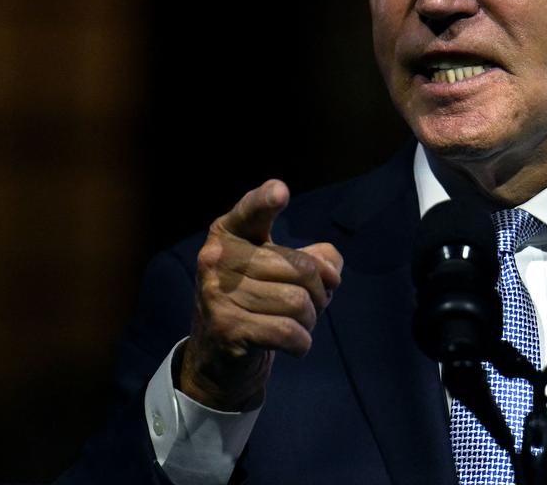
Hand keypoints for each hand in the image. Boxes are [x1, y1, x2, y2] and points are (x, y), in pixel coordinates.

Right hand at [179, 179, 342, 410]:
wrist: (218, 355)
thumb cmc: (258, 300)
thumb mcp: (281, 270)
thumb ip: (315, 258)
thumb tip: (330, 269)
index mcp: (229, 232)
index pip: (251, 211)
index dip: (266, 200)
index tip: (281, 191)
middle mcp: (216, 257)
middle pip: (301, 268)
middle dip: (320, 292)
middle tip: (312, 303)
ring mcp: (217, 293)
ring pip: (298, 302)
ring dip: (310, 320)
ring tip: (298, 323)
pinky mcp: (227, 328)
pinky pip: (289, 331)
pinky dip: (302, 342)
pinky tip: (293, 343)